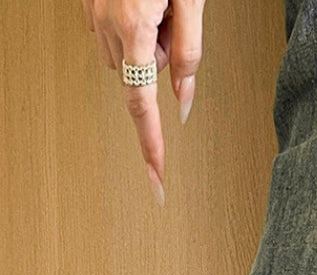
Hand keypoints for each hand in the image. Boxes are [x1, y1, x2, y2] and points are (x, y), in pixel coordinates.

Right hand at [82, 0, 206, 204]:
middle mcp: (106, 24)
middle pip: (143, 74)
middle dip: (163, 58)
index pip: (143, 105)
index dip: (152, 146)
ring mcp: (92, 14)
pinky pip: (116, 34)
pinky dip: (134, 25)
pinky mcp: (88, 5)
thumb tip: (184, 104)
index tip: (156, 180)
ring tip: (157, 2)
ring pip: (130, 56)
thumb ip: (191, 57)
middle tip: (174, 18)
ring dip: (149, 40)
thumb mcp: (194, 2)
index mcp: (133, 26)